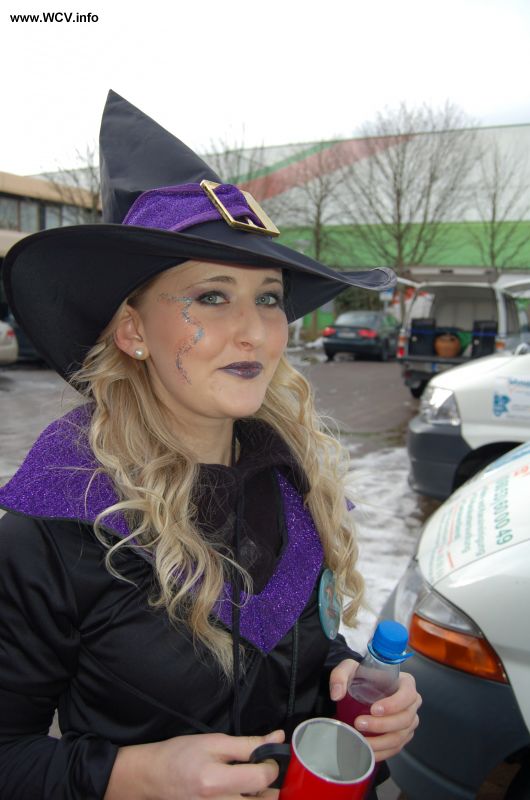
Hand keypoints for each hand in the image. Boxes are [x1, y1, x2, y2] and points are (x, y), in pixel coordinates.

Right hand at [104, 729, 284, 799]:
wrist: (154, 777)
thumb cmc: (181, 755)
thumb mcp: (214, 742)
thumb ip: (248, 744)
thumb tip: (277, 738)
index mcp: (216, 783)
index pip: (261, 778)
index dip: (271, 764)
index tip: (267, 756)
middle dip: (269, 785)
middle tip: (260, 771)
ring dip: (260, 796)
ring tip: (249, 783)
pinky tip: (239, 793)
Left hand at [330, 659, 420, 761]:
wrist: (362, 689)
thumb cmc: (362, 677)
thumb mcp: (349, 668)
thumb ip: (340, 676)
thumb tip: (337, 694)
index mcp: (406, 683)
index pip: (408, 694)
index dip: (394, 704)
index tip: (374, 709)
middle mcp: (411, 703)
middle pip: (405, 719)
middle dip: (382, 725)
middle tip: (359, 723)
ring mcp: (409, 721)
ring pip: (401, 736)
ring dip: (380, 742)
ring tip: (361, 739)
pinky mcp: (403, 735)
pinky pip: (396, 748)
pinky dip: (382, 752)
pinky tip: (368, 751)